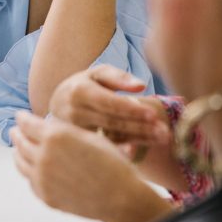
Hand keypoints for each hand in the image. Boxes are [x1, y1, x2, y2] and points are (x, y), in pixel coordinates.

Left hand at [12, 112, 171, 221]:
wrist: (120, 198)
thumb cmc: (111, 164)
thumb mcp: (89, 136)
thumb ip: (64, 131)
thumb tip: (46, 128)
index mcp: (56, 135)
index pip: (26, 123)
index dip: (21, 119)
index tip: (19, 117)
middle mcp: (44, 155)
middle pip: (19, 142)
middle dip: (16, 135)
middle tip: (14, 132)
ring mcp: (42, 177)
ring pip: (20, 162)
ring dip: (18, 153)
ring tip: (18, 150)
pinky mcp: (45, 195)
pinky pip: (31, 180)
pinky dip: (30, 172)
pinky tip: (33, 169)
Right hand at [49, 65, 169, 145]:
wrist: (57, 103)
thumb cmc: (84, 84)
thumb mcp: (97, 74)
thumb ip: (119, 77)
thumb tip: (141, 86)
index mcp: (79, 91)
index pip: (108, 102)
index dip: (130, 109)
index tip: (152, 113)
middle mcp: (74, 112)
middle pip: (112, 122)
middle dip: (139, 127)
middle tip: (164, 131)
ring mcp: (76, 130)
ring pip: (111, 136)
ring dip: (138, 139)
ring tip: (162, 138)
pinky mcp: (80, 143)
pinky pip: (107, 146)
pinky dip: (127, 148)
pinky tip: (144, 147)